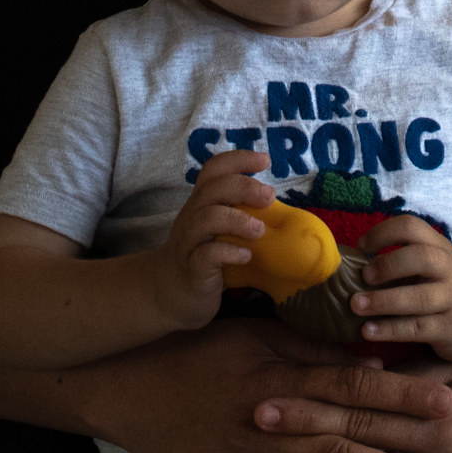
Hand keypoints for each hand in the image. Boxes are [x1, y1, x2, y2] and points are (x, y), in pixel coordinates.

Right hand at [148, 151, 278, 328]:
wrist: (170, 293)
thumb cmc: (204, 256)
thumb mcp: (218, 230)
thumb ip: (239, 214)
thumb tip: (281, 208)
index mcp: (202, 203)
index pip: (214, 169)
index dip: (238, 159)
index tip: (265, 160)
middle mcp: (192, 216)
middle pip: (212, 189)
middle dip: (243, 187)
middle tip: (269, 197)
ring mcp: (189, 242)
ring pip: (206, 218)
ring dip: (237, 219)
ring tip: (259, 230)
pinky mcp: (192, 268)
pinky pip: (207, 254)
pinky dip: (229, 252)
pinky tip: (246, 256)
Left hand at [349, 215, 451, 360]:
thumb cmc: (441, 287)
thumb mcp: (429, 266)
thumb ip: (398, 260)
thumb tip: (346, 263)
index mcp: (438, 246)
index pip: (411, 226)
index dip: (383, 233)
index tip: (361, 248)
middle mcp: (448, 269)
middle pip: (421, 257)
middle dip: (389, 265)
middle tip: (363, 276)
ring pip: (420, 298)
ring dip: (384, 301)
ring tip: (356, 305)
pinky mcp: (449, 329)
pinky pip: (418, 328)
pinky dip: (391, 330)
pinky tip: (368, 331)